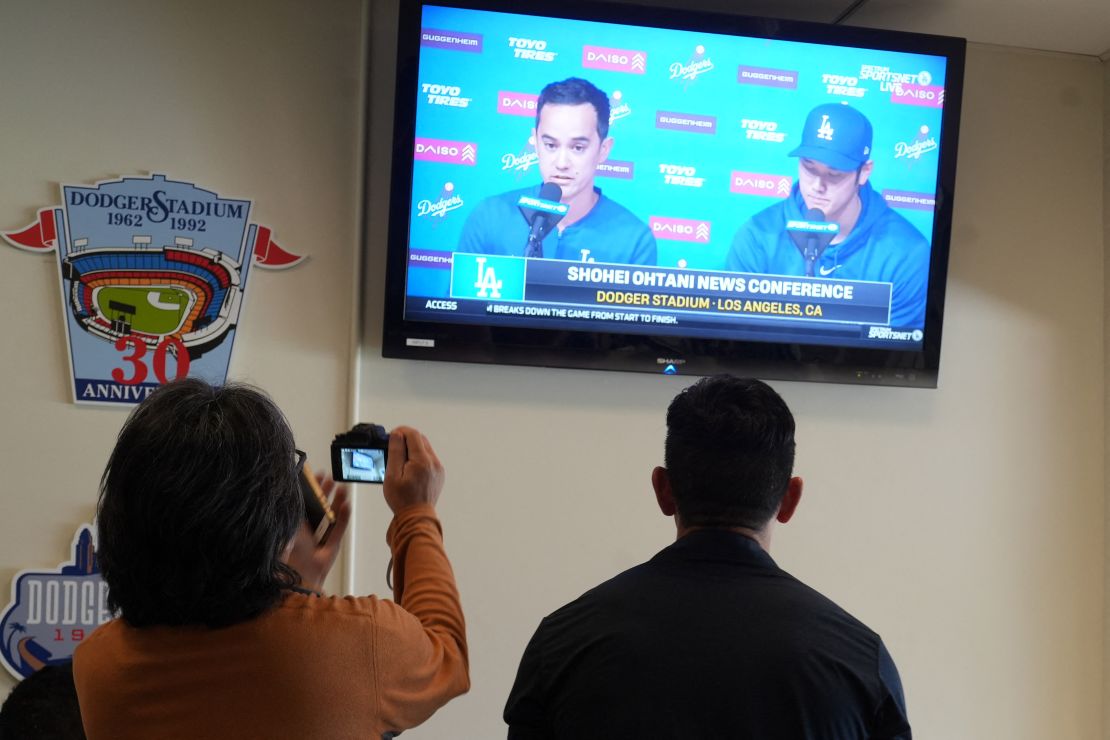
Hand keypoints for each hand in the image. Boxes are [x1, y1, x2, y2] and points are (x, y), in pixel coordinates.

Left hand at [283, 474, 350, 591]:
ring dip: (336, 501)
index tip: (314, 476)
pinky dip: (343, 517)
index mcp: (294, 526)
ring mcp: (321, 538)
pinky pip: (339, 529)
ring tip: (341, 488)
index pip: (303, 503)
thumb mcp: (289, 527)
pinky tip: (346, 505)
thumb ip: (293, 512)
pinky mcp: (332, 546)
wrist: (300, 576)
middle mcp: (308, 530)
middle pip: (319, 507)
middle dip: (324, 492)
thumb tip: (293, 493)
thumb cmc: (289, 555)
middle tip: (330, 479)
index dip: (309, 489)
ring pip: (331, 516)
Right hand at [383, 426, 443, 512]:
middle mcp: (434, 462)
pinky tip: (409, 467)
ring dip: (413, 448)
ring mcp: (438, 468)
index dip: (401, 431)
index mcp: (422, 461)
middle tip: (393, 446)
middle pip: (420, 439)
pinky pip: (429, 458)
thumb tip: (397, 435)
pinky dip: (419, 457)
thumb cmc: (402, 500)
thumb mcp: (392, 475)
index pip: (413, 434)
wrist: (416, 517)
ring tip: (400, 459)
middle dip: (406, 438)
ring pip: (425, 448)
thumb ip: (395, 452)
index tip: (391, 436)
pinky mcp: (439, 474)